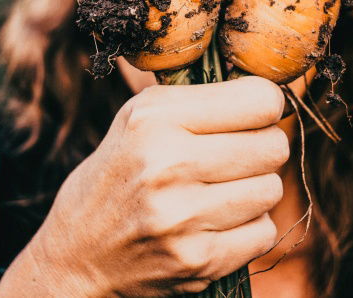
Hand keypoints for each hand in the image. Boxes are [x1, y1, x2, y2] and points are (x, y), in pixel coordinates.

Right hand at [0, 76, 288, 295]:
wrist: (78, 254)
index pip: (260, 101)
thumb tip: (275, 92)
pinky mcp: (197, 260)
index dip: (267, 106)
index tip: (255, 114)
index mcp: (154, 118)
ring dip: (255, 190)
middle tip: (238, 155)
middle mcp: (167, 164)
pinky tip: (216, 222)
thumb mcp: (141, 118)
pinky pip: (263, 233)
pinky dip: (248, 228)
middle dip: (263, 149)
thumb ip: (202, 98)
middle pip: (273, 146)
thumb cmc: (121, 173)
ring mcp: (182, 216)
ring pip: (271, 189)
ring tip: (220, 190)